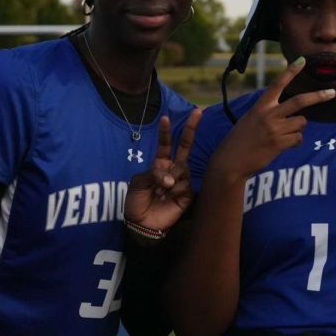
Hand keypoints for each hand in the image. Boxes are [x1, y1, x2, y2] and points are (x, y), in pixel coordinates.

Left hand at [124, 111, 201, 232]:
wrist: (143, 224)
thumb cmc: (136, 202)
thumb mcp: (137, 184)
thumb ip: (152, 175)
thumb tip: (170, 178)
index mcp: (159, 164)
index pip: (165, 144)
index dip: (166, 131)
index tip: (166, 117)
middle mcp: (173, 169)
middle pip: (185, 146)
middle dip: (191, 128)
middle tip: (199, 111)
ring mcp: (182, 180)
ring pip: (182, 169)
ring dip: (170, 179)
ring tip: (162, 192)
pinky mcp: (188, 193)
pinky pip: (184, 185)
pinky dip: (175, 190)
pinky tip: (169, 199)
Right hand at [210, 59, 335, 178]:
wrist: (231, 161)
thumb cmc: (240, 140)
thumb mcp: (250, 119)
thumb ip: (268, 113)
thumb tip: (291, 114)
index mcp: (260, 106)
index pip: (278, 84)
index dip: (290, 72)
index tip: (302, 61)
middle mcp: (269, 115)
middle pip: (299, 101)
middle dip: (318, 97)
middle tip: (331, 93)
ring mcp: (275, 129)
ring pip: (301, 123)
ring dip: (297, 128)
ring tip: (282, 135)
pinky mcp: (279, 144)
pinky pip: (298, 139)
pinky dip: (294, 142)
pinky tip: (281, 146)